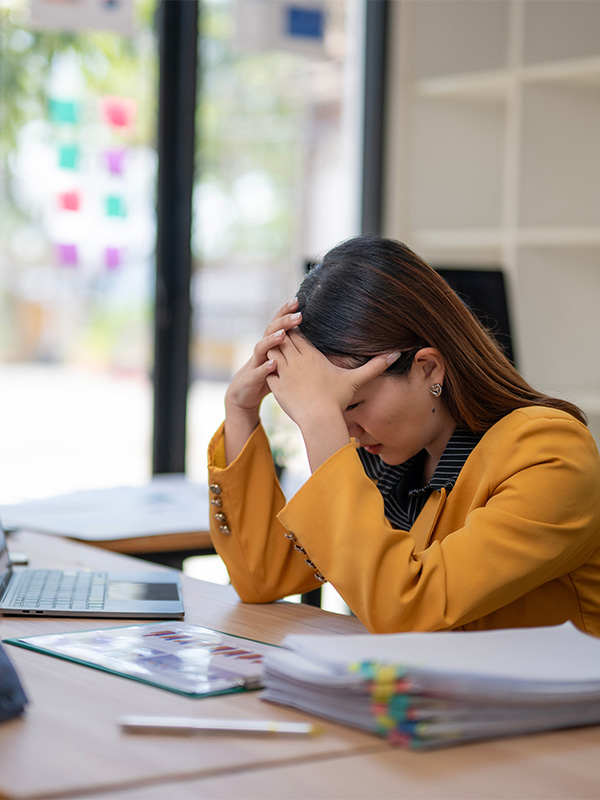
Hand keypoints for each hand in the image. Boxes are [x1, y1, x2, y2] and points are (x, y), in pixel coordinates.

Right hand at [224, 300, 300, 463]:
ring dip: (272, 340)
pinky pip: (259, 371)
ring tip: (282, 335)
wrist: (246, 392)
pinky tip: (274, 364)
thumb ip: (298, 349)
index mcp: (272, 343)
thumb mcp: (285, 360)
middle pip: (272, 330)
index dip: (286, 312)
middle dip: (284, 322)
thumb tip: (324, 343)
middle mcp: (263, 349)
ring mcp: (256, 362)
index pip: (279, 323)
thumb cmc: (269, 374)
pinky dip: (265, 367)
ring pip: (262, 346)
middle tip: (298, 315)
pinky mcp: (252, 378)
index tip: (299, 301)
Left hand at [266, 332, 398, 470]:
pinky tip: (271, 372)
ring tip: (275, 354)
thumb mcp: (356, 380)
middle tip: (280, 338)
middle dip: (280, 337)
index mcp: (311, 355)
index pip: (296, 333)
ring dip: (272, 352)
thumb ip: (375, 366)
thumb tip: (397, 354)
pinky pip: (266, 372)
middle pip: (281, 339)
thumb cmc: (338, 400)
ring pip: (271, 352)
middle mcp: (295, 360)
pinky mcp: (276, 386)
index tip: (293, 330)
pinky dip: (267, 370)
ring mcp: (284, 373)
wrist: (320, 420)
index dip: (293, 330)